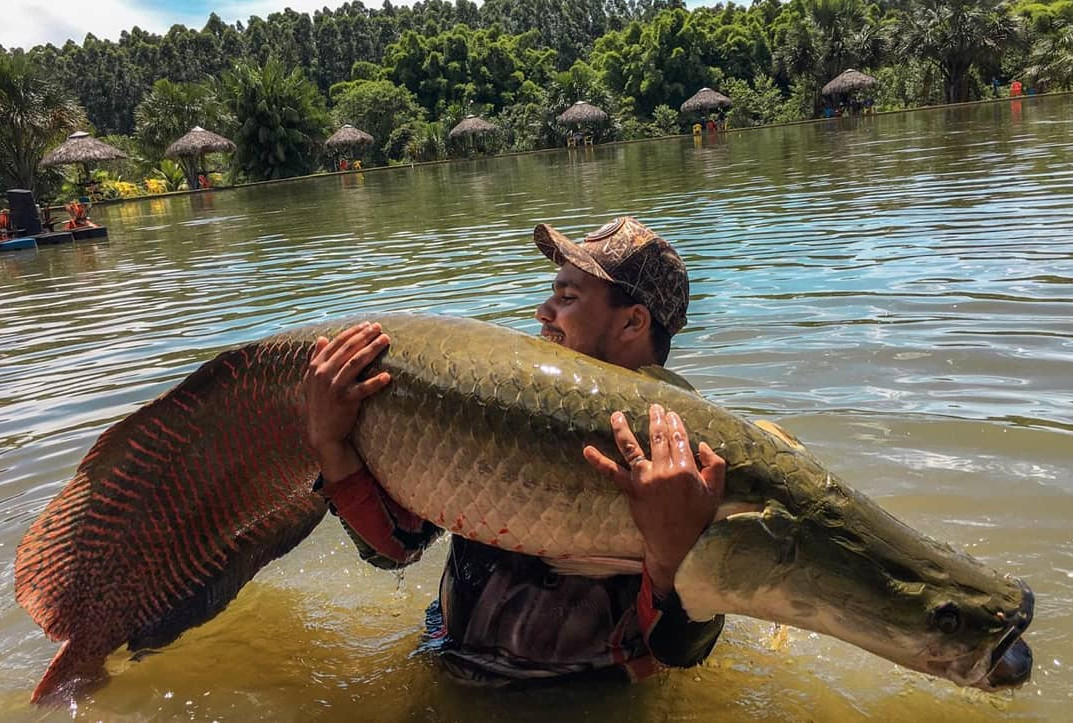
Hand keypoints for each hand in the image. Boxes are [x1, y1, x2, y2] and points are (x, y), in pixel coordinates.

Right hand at [302, 322, 390, 481]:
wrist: (321, 432)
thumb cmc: (319, 404)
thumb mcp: (311, 380)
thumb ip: (316, 358)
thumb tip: (322, 338)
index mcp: (316, 366)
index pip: (337, 343)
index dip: (353, 332)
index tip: (368, 324)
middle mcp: (324, 374)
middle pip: (348, 349)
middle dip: (365, 336)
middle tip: (380, 328)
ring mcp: (334, 387)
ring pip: (356, 363)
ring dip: (372, 349)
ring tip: (385, 340)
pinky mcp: (345, 401)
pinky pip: (363, 389)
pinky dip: (375, 382)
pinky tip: (388, 376)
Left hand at [583, 404, 724, 594]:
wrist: (676, 543)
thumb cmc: (697, 516)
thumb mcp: (715, 491)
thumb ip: (715, 465)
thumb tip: (702, 444)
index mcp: (685, 469)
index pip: (678, 438)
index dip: (674, 424)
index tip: (671, 413)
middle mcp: (662, 471)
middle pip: (657, 438)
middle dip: (655, 419)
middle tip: (653, 407)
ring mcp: (644, 480)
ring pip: (631, 448)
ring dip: (622, 429)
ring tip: (616, 415)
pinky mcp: (631, 490)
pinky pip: (612, 473)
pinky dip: (599, 461)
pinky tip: (587, 450)